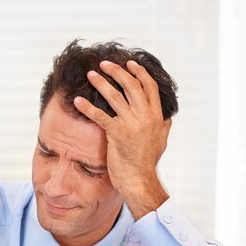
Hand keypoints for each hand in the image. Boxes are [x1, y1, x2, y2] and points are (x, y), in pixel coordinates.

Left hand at [74, 60, 171, 218]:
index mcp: (156, 116)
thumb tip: (168, 118)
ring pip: (115, 96)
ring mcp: (132, 125)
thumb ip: (164, 127)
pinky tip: (77, 101)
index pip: (149, 87)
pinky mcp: (117, 134)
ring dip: (101, 83)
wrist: (139, 181)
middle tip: (104, 64)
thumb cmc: (147, 164)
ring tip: (91, 74)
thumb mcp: (161, 142)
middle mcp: (145, 117)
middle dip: (117, 71)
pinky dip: (87, 107)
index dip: (139, 72)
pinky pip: (100, 116)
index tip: (129, 64)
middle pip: (131, 85)